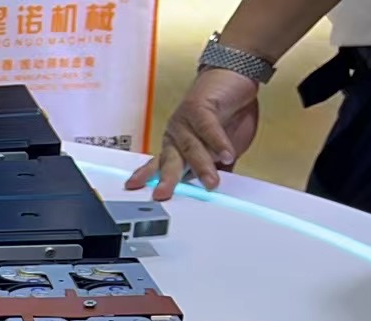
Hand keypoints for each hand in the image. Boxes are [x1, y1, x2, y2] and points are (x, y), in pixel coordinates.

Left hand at [127, 68, 261, 199]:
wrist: (235, 75)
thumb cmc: (227, 112)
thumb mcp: (223, 148)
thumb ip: (218, 166)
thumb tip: (216, 186)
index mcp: (176, 146)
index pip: (159, 166)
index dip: (146, 178)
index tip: (134, 190)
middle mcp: (176, 135)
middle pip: (169, 161)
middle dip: (166, 179)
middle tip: (163, 195)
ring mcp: (185, 121)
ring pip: (190, 148)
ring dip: (202, 166)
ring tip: (212, 182)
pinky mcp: (199, 107)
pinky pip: (207, 128)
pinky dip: (218, 142)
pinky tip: (226, 154)